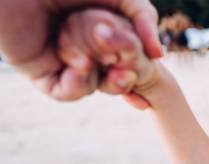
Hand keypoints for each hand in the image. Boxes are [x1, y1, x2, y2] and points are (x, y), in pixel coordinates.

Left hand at [0, 0, 160, 100]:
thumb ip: (144, 17)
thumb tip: (158, 54)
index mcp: (100, 28)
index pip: (126, 56)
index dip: (141, 68)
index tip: (153, 72)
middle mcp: (82, 45)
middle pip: (114, 77)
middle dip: (125, 80)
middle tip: (128, 74)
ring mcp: (61, 60)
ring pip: (94, 86)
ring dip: (101, 77)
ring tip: (96, 62)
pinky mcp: (41, 73)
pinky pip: (68, 92)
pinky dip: (79, 84)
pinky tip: (79, 65)